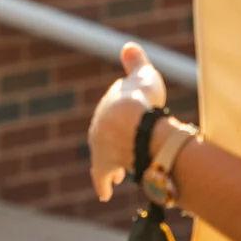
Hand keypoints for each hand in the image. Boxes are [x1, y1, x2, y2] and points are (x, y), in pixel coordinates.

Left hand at [87, 43, 167, 201]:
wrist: (134, 126)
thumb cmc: (141, 101)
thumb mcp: (142, 76)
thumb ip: (136, 63)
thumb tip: (128, 46)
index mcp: (106, 109)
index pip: (115, 113)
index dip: (126, 115)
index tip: (130, 117)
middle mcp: (98, 129)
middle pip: (108, 136)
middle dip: (117, 140)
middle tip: (126, 145)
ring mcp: (99, 148)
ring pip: (105, 156)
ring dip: (112, 162)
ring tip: (118, 172)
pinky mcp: (104, 166)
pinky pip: (101, 177)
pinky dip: (103, 184)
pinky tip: (104, 194)